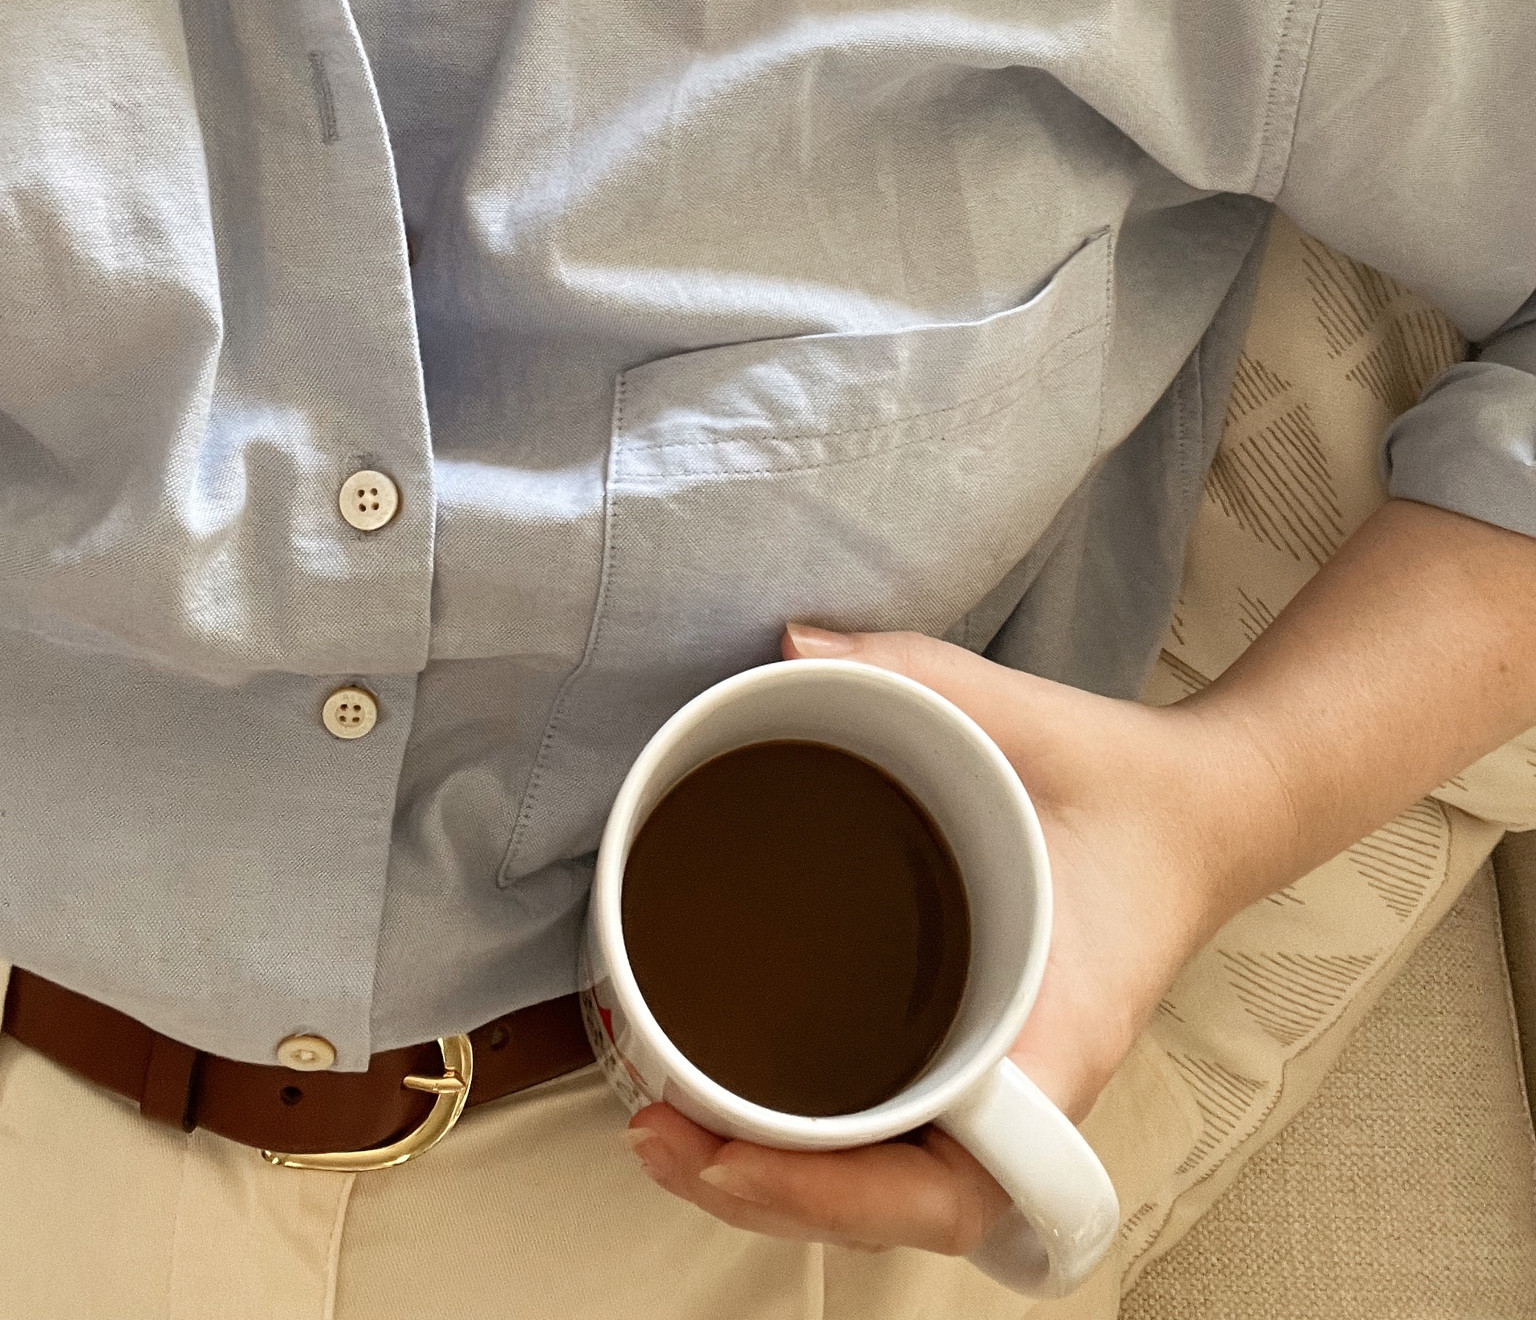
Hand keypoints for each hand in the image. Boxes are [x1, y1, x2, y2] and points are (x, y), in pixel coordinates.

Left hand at [625, 623, 1268, 1256]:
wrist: (1198, 810)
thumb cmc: (1125, 784)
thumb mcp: (1024, 715)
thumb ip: (914, 673)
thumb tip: (791, 646)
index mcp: (1055, 1040)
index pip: (956, 1181)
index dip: (841, 1196)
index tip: (733, 1151)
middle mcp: (1028, 1090)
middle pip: (896, 1208)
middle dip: (770, 1197)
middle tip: (654, 1132)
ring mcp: (1002, 1085)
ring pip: (889, 1190)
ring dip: (780, 1186)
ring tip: (666, 1135)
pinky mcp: (977, 1058)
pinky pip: (894, 1136)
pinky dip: (815, 1150)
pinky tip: (734, 1110)